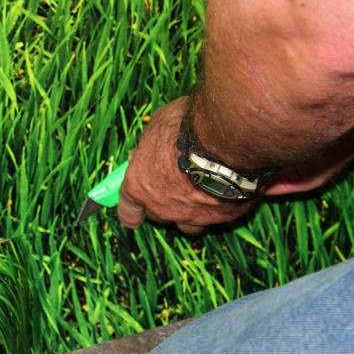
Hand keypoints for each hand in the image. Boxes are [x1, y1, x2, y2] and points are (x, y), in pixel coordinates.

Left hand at [117, 97, 256, 234]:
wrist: (226, 140)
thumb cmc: (186, 128)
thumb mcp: (157, 127)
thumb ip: (149, 145)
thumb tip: (146, 148)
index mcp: (139, 185)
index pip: (128, 210)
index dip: (132, 209)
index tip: (135, 208)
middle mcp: (161, 207)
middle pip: (156, 216)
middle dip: (162, 203)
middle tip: (173, 183)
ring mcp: (191, 216)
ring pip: (186, 226)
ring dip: (188, 213)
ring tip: (199, 195)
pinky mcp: (220, 218)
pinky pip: (215, 218)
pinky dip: (218, 208)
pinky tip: (225, 191)